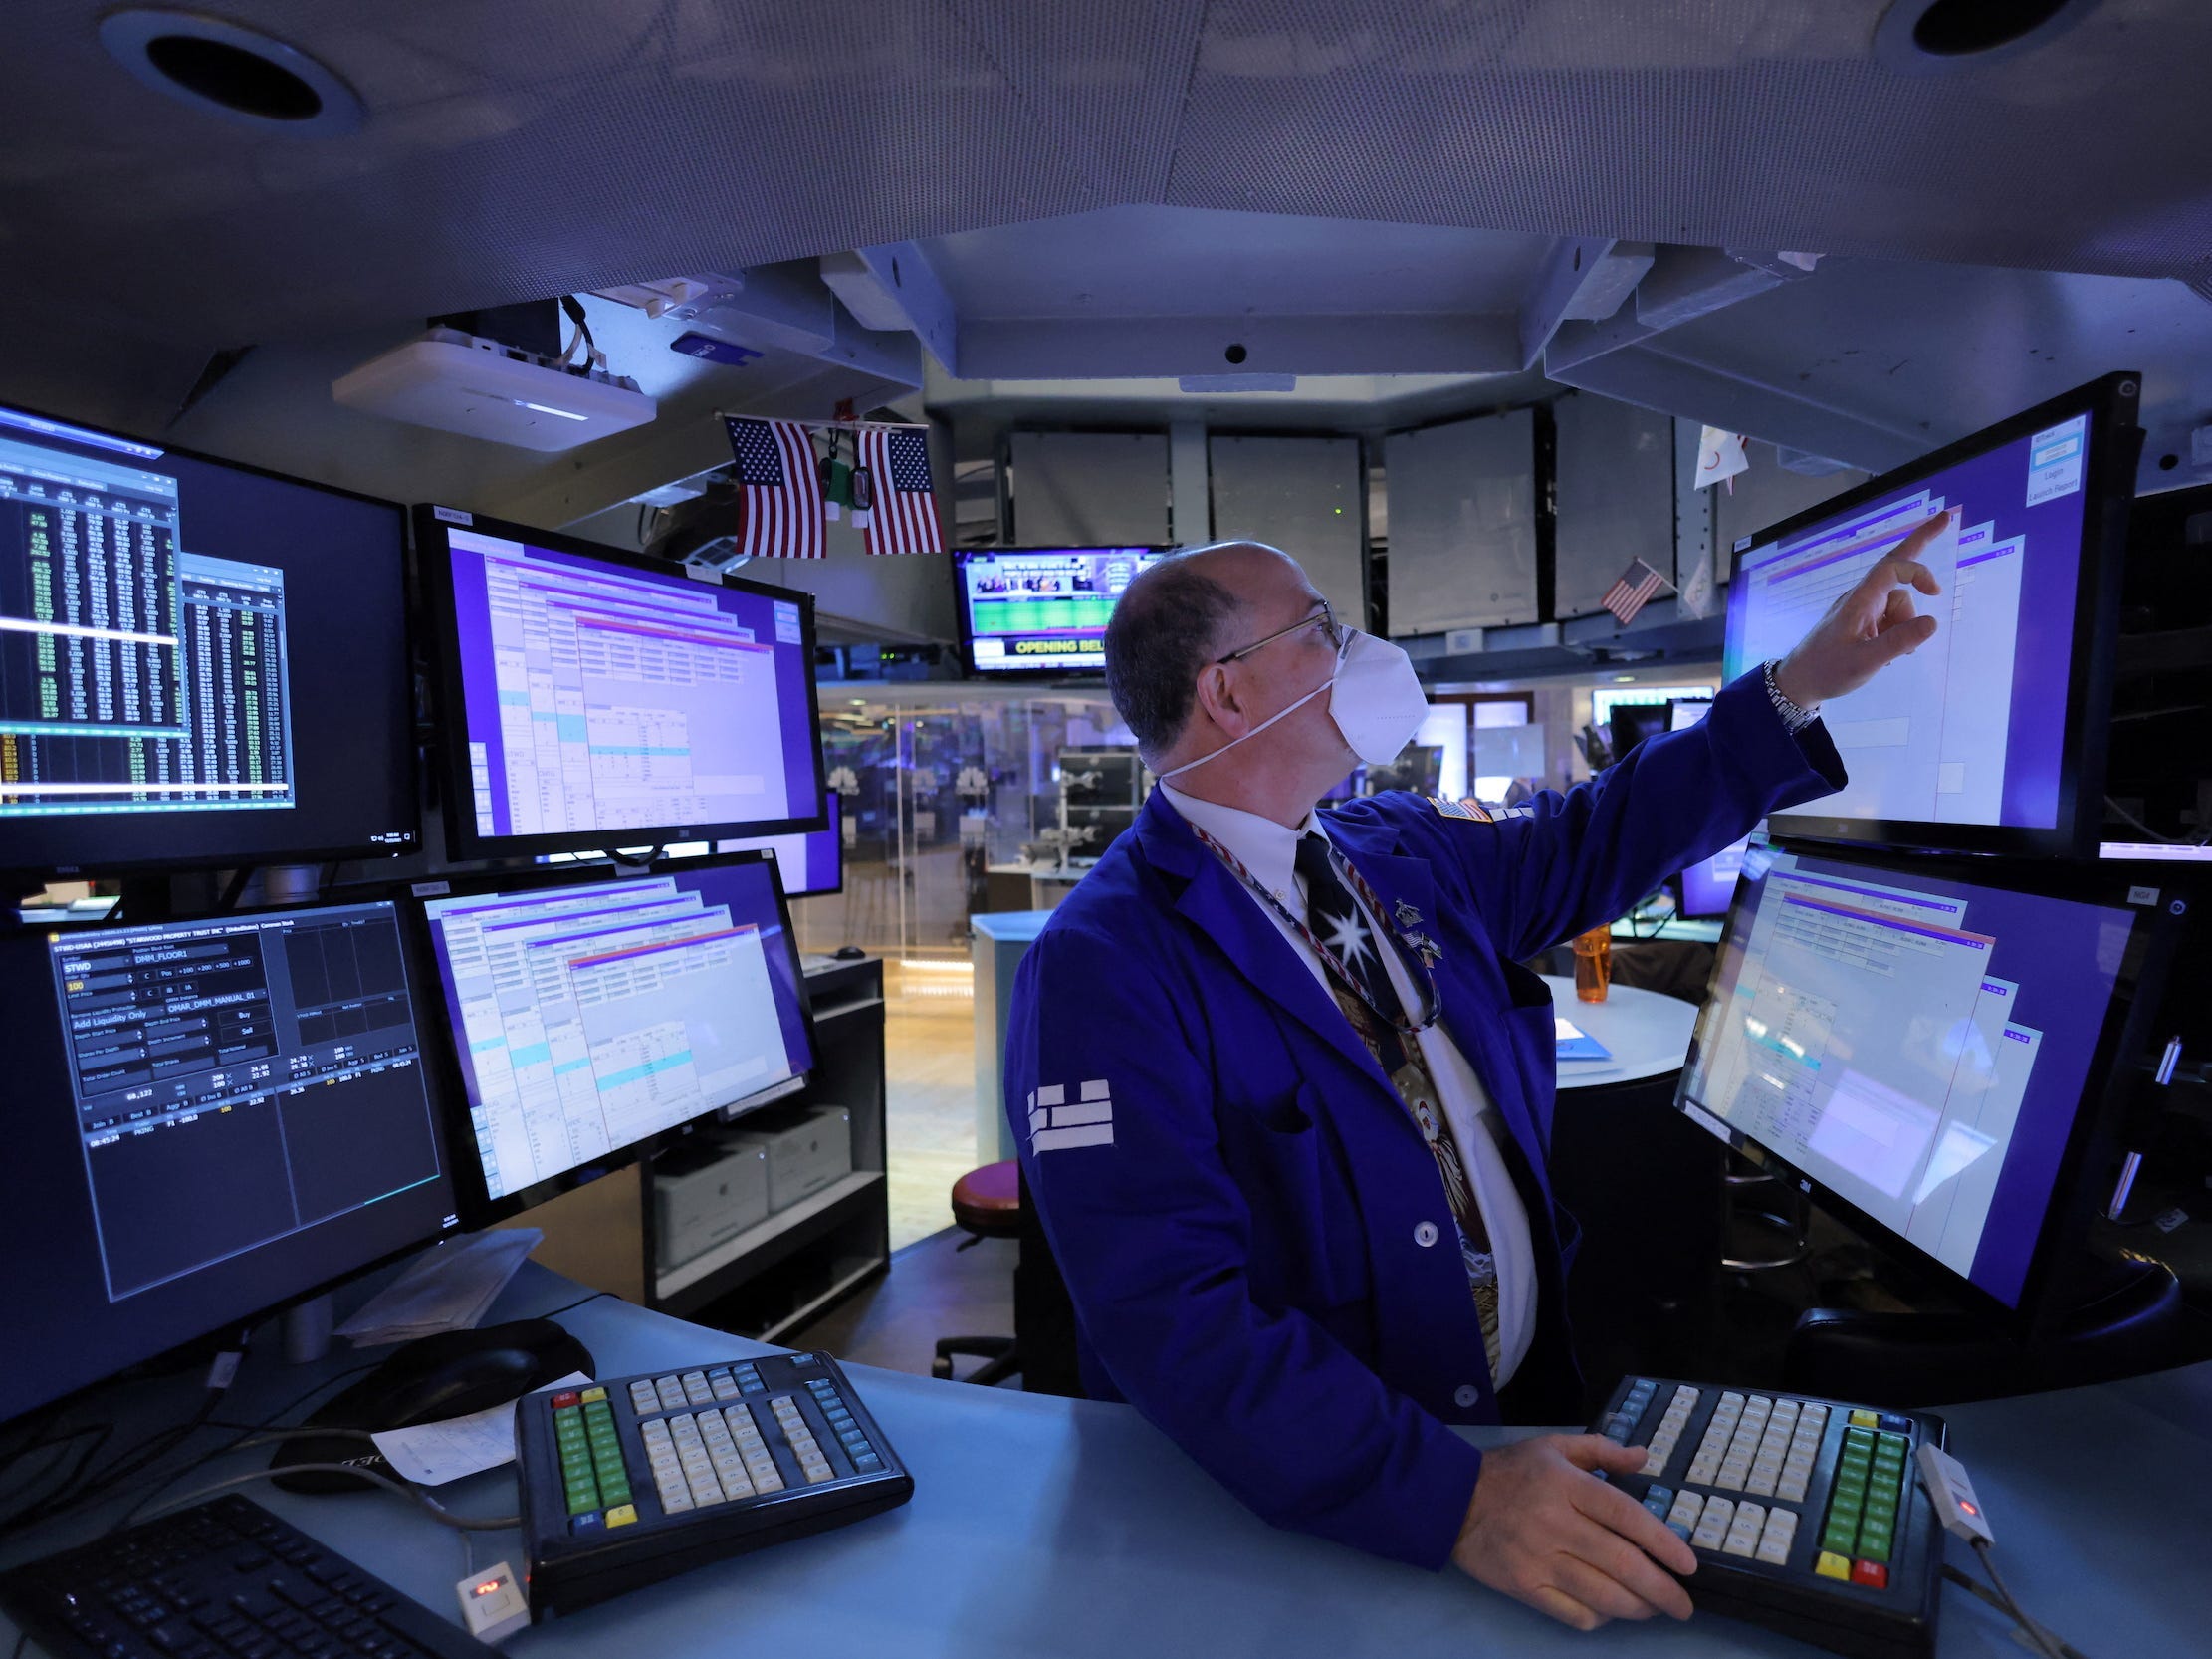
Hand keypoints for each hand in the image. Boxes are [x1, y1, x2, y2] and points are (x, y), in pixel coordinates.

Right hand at [1450, 1434, 1696, 1630]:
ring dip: (1638, 1608)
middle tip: (1684, 1605)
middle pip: (1622, 1563)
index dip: (1663, 1542)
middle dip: (1662, 1590)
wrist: (1449, 1499)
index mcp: (1567, 1485)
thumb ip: (1601, 1449)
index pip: (1626, 1516)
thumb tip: (1644, 1456)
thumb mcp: (1552, 1446)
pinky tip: (1610, 1611)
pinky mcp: (1523, 1586)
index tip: (1689, 1565)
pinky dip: (1600, 1618)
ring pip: (1602, 1595)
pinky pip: (1573, 1613)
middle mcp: (1557, 1524)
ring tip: (1655, 1610)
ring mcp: (1539, 1559)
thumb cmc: (1509, 1471)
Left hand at [1772, 510, 1950, 709]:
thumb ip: (1898, 642)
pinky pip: (1890, 618)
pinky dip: (1897, 632)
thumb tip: (1933, 622)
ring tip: (1892, 654)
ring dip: (1905, 624)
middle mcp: (1862, 598)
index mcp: (1860, 600)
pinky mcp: (1862, 622)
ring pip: (1899, 604)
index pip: (1892, 568)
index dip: (1918, 571)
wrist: (1799, 683)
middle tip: (1945, 517)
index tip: (1935, 592)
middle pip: (1896, 566)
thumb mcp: (1865, 661)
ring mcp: (1862, 609)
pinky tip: (1887, 654)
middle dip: (1920, 542)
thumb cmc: (1827, 670)